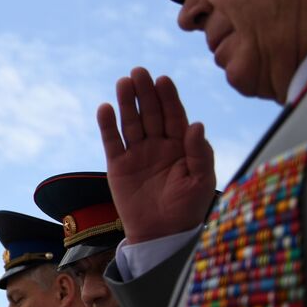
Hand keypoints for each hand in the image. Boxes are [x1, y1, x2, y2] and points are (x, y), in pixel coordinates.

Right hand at [97, 68, 215, 241]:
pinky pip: (112, 141)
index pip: (175, 115)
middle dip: (146, 93)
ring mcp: (137, 153)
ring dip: (127, 102)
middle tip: (139, 72)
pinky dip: (108, 125)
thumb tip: (196, 124)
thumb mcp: (201, 180)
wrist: (161, 235)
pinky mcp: (118, 165)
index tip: (163, 80)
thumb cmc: (187, 208)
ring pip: (131, 122)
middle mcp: (158, 145)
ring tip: (123, 83)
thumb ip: (200, 152)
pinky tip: (105, 108)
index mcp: (181, 145)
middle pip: (151, 113)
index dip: (169, 97)